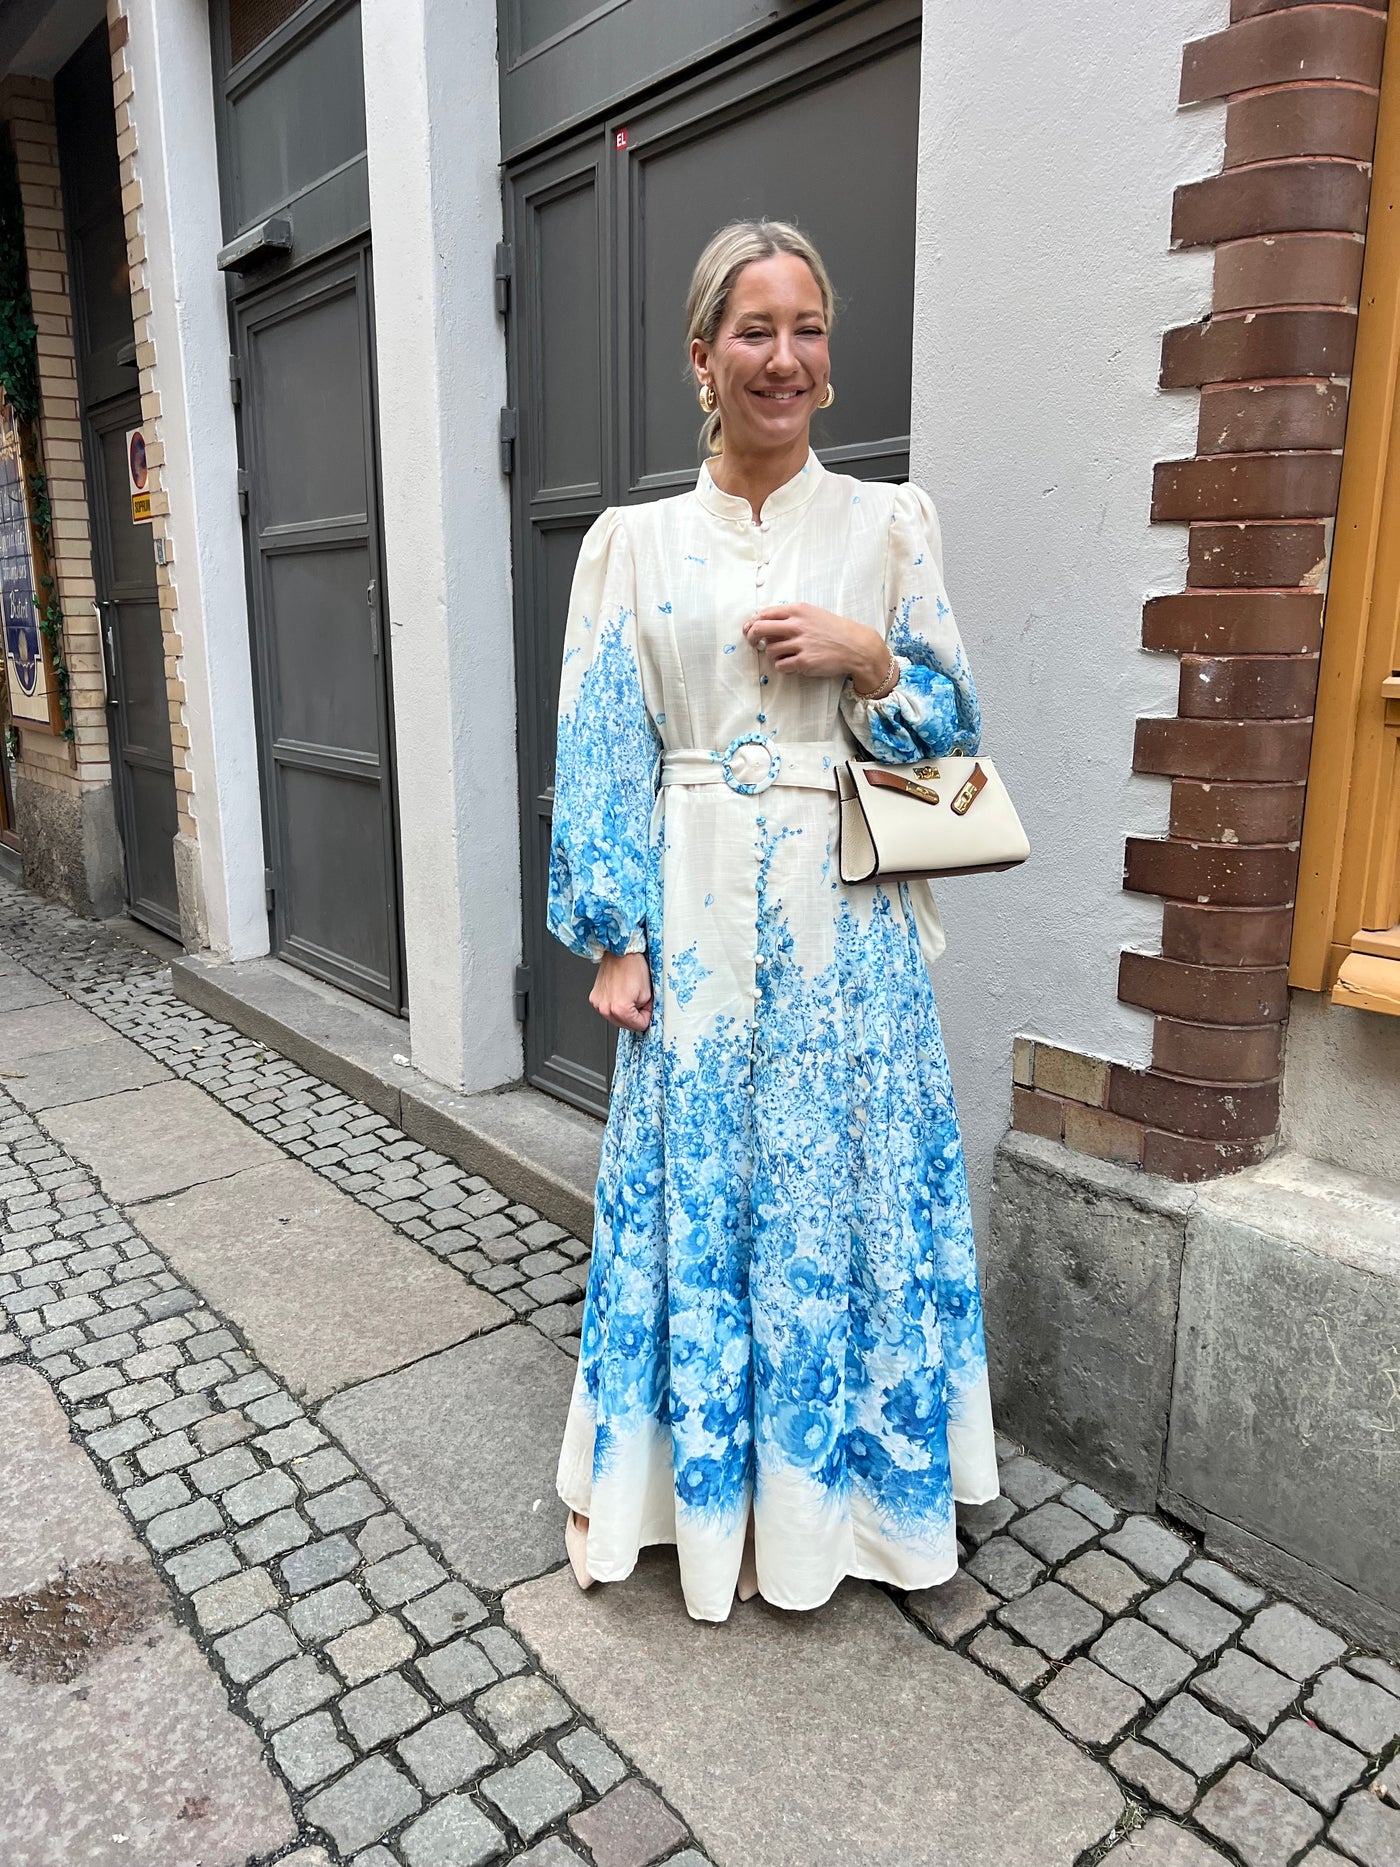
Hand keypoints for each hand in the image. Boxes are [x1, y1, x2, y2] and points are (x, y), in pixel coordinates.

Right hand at [590, 950, 652, 1032]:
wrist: (620, 952)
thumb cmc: (633, 966)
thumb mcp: (648, 993)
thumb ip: (647, 1010)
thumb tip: (646, 1017)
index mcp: (620, 1009)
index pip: (639, 1026)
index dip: (647, 1016)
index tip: (647, 1007)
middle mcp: (606, 1009)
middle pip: (626, 1026)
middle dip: (635, 1016)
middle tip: (640, 1001)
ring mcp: (598, 1004)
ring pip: (616, 1019)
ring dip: (625, 1013)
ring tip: (629, 996)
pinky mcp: (594, 999)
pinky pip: (608, 1010)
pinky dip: (615, 1006)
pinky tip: (620, 994)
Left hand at [743, 604, 887, 687]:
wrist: (856, 646)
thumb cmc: (833, 630)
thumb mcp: (812, 614)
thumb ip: (790, 616)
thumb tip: (764, 623)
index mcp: (798, 610)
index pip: (764, 613)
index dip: (752, 623)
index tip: (750, 630)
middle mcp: (797, 625)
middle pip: (759, 629)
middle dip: (751, 637)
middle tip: (753, 643)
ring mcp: (800, 644)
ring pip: (769, 650)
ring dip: (772, 654)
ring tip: (785, 655)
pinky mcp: (804, 662)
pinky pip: (780, 665)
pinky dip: (783, 666)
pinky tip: (792, 664)